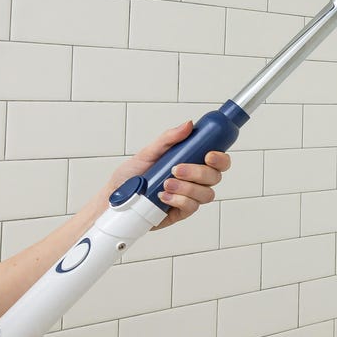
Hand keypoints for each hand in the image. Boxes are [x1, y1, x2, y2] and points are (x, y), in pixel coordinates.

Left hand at [105, 121, 231, 229]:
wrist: (116, 199)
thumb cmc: (131, 176)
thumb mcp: (148, 152)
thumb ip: (169, 139)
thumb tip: (188, 125)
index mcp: (192, 162)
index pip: (218, 161)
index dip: (220, 158)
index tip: (208, 155)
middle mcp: (195, 180)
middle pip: (215, 177)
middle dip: (198, 172)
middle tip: (176, 169)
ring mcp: (190, 196)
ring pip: (206, 194)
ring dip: (187, 188)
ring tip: (165, 184)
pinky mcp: (182, 212)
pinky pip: (191, 207)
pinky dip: (178, 200)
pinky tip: (163, 197)